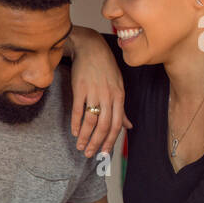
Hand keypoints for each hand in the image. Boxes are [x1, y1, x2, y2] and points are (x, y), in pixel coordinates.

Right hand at [68, 27, 130, 157]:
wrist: (91, 48)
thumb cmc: (105, 68)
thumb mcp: (118, 87)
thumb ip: (121, 108)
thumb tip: (129, 126)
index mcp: (119, 97)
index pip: (117, 124)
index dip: (110, 141)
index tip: (105, 153)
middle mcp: (108, 96)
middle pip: (104, 126)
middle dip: (97, 143)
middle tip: (90, 154)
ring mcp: (94, 92)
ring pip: (91, 120)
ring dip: (85, 136)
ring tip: (80, 146)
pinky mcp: (80, 88)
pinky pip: (78, 110)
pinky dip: (76, 123)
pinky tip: (74, 132)